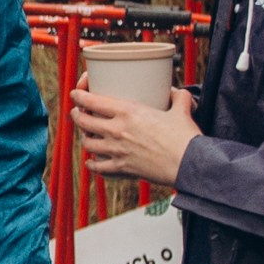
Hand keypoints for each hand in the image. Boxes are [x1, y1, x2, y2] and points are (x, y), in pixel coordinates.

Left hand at [73, 84, 196, 186]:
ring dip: (84, 138)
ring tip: (86, 134)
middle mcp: (117, 131)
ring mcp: (117, 151)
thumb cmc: (185, 138)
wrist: (188, 164)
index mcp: (128, 112)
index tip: (75, 94)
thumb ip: (178, 98)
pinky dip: (92, 164)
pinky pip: (98, 167)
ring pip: (87, 144)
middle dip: (76, 115)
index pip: (92, 101)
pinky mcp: (121, 169)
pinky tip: (91, 162)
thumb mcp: (182, 110)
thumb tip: (178, 93)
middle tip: (77, 112)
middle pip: (84, 121)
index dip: (79, 96)